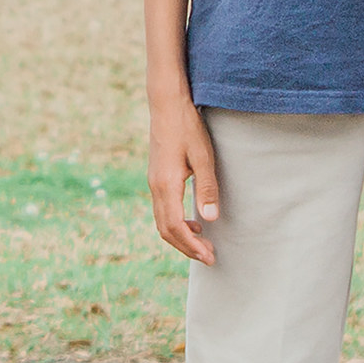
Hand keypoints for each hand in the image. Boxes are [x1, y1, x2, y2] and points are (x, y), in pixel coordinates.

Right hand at [149, 94, 220, 265]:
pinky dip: (176, 224)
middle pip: (166, 230)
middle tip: (209, 257)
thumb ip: (207, 188)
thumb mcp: (203, 157)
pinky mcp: (157, 178)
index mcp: (166, 185)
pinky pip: (163, 210)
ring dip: (181, 237)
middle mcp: (156, 188)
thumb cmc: (187, 127)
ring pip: (163, 222)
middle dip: (187, 248)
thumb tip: (210, 220)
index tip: (209, 256)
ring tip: (203, 243)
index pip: (176, 228)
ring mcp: (154, 183)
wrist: (166, 105)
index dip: (192, 247)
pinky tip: (194, 222)